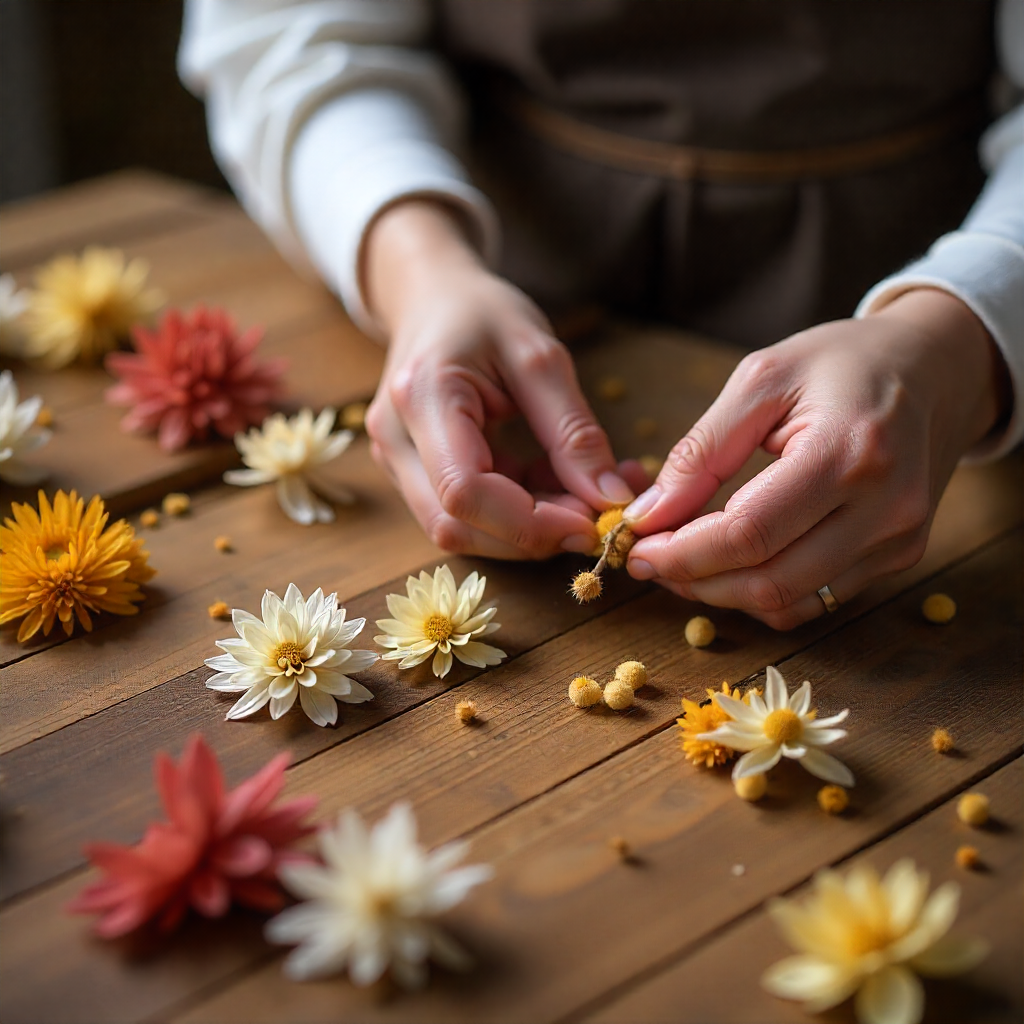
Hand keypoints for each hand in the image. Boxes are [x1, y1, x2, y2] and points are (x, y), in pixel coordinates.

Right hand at [363, 200, 638, 558]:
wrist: (431, 298)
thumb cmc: (482, 313)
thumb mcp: (541, 356)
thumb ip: (574, 431)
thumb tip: (609, 500)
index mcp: (424, 397)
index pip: (465, 491)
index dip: (529, 522)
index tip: (592, 522)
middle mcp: (396, 438)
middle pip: (456, 525)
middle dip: (531, 535)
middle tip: (595, 516)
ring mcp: (396, 460)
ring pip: (458, 530)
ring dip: (525, 529)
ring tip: (577, 493)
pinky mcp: (410, 473)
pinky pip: (462, 515)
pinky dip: (514, 515)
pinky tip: (550, 485)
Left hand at [624, 289, 1008, 627]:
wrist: (934, 369)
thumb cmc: (843, 362)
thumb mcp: (762, 379)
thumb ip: (702, 451)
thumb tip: (649, 514)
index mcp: (849, 452)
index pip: (749, 533)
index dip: (683, 552)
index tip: (635, 547)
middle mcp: (885, 508)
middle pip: (769, 581)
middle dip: (694, 580)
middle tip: (649, 560)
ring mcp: (898, 540)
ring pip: (790, 602)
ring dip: (723, 594)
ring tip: (681, 563)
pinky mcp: (899, 556)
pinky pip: (816, 600)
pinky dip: (762, 594)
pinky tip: (728, 567)